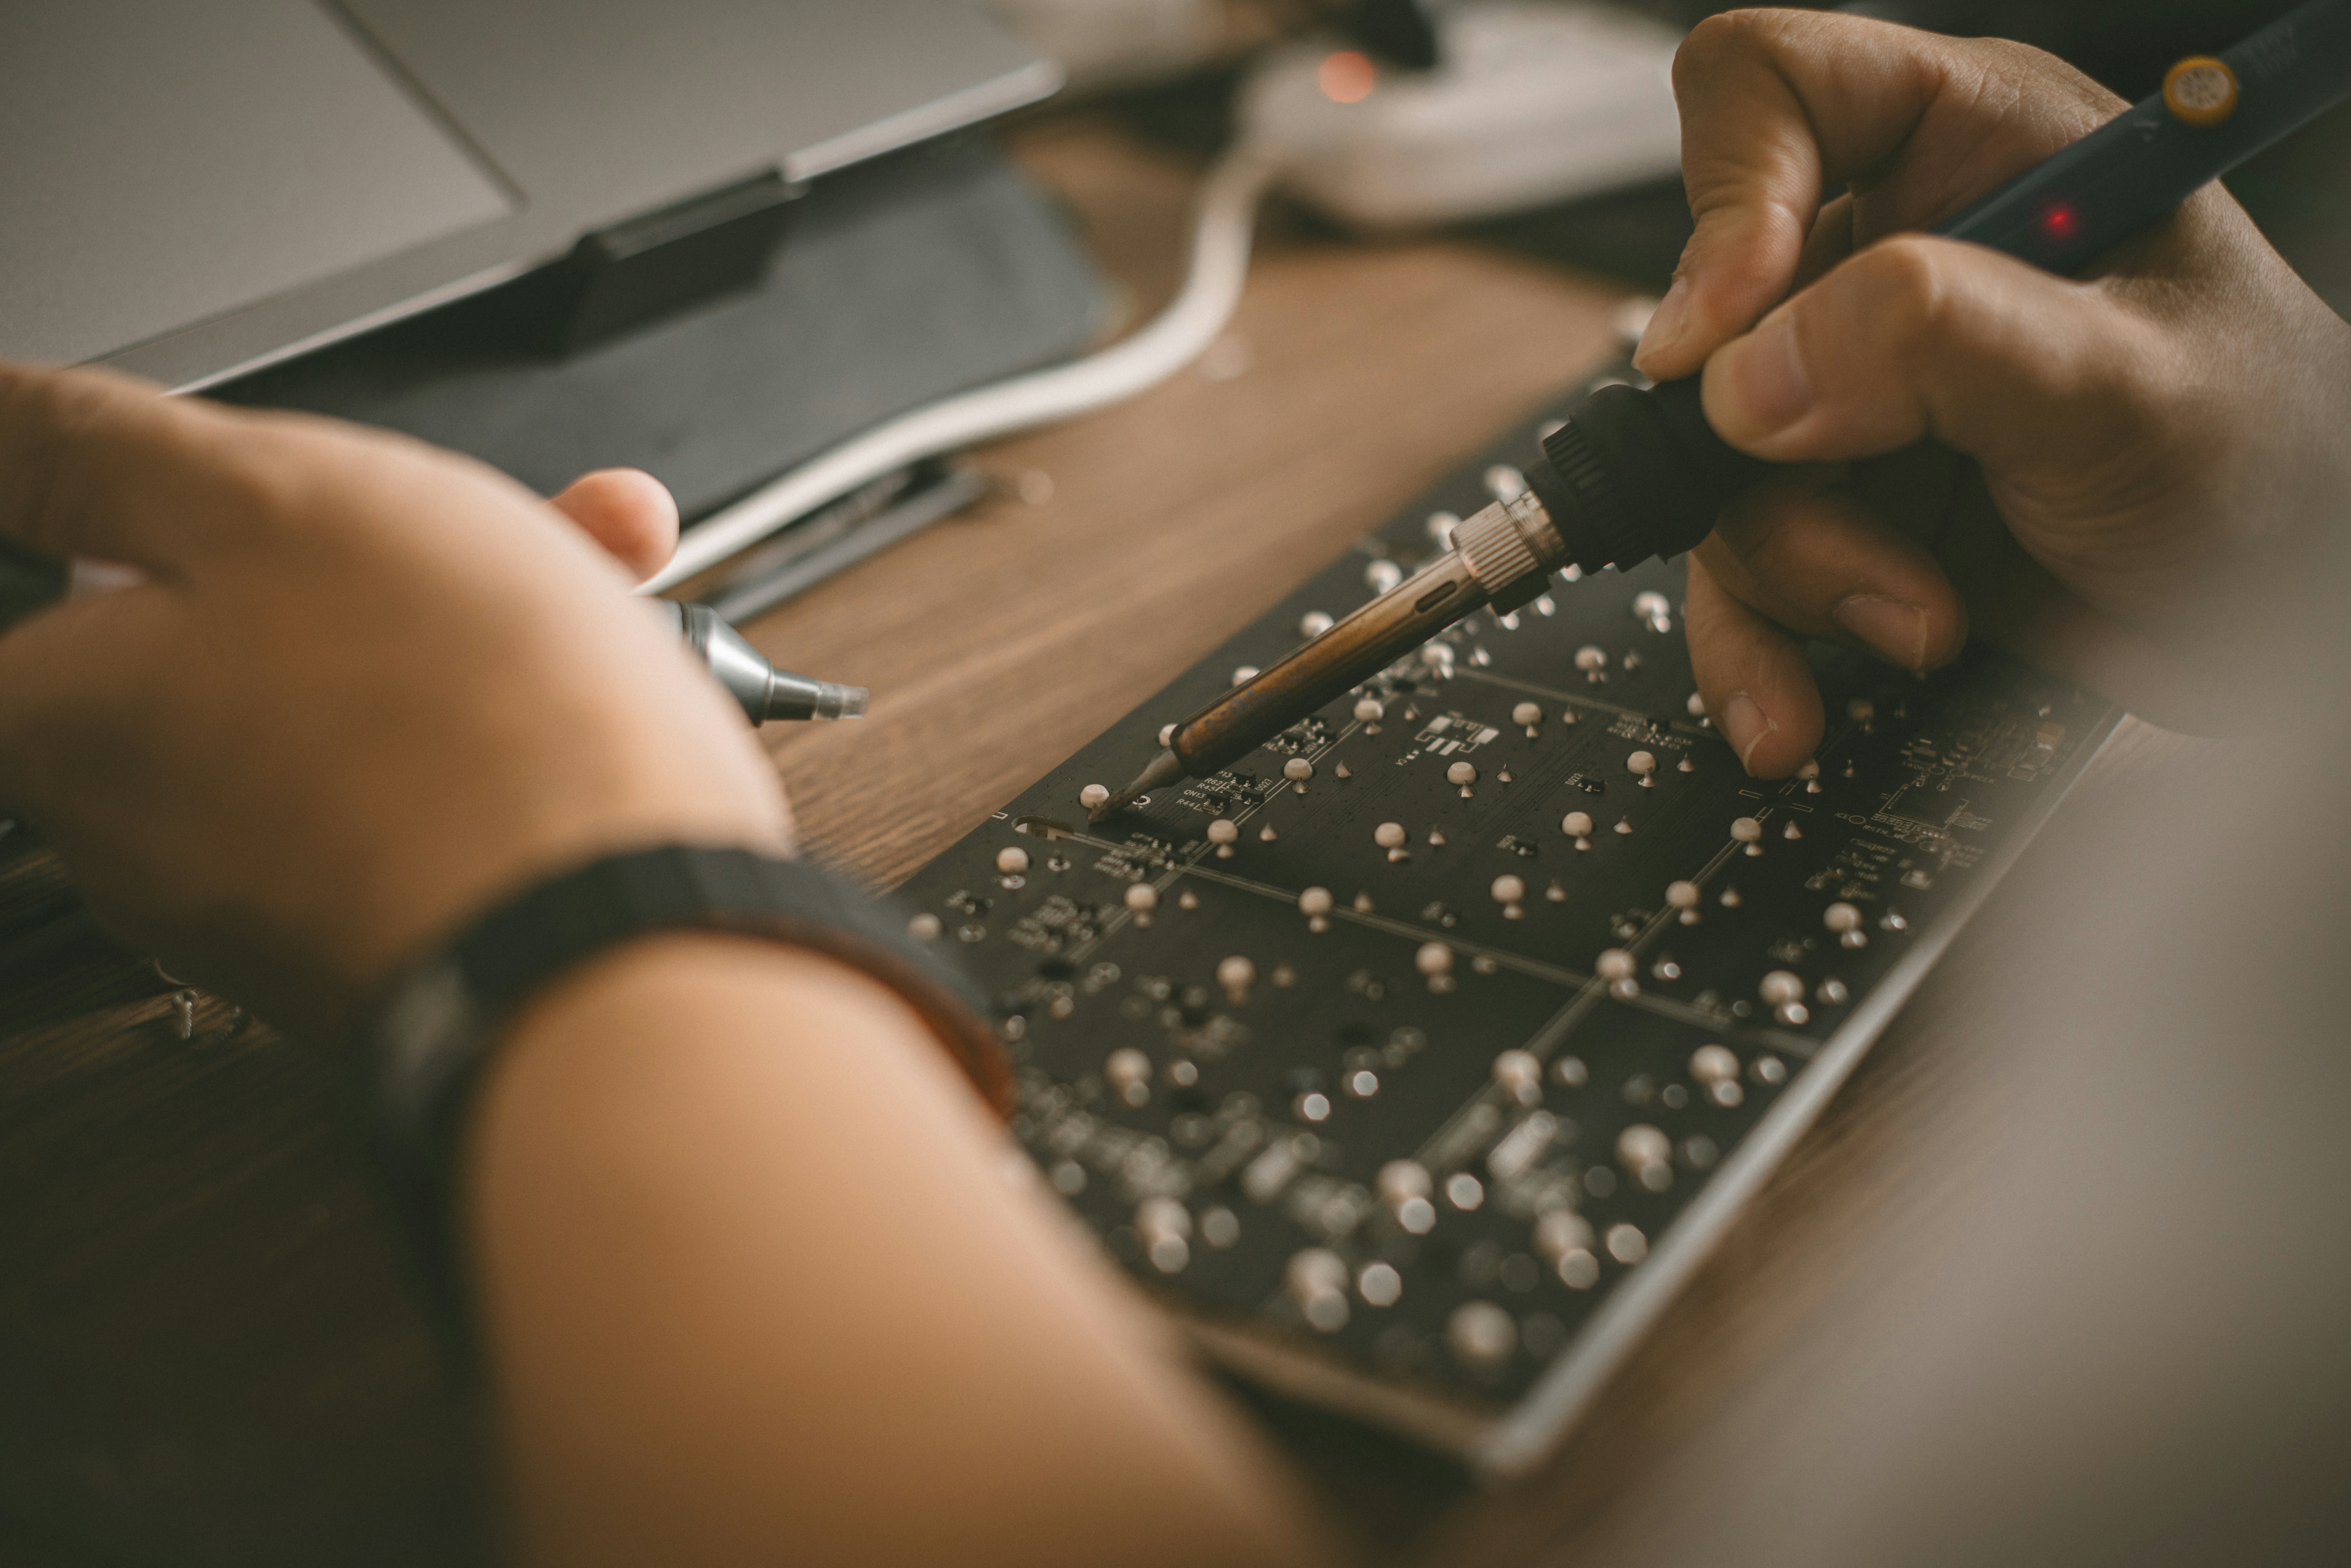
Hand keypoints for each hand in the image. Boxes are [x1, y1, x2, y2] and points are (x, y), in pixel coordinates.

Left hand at [0, 365, 789, 1036]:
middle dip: (362, 556)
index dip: (166, 507)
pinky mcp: (392, 946)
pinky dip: (498, 741)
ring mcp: (272, 905)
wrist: (626, 951)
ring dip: (458, 639)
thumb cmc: (464, 736)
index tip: (261, 492)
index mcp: (55, 719)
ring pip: (348, 711)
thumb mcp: (265, 500)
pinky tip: (593, 708)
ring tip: (593, 598)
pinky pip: (424, 801)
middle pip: (224, 638)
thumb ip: (94, 445)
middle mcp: (137, 835)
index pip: (45, 583)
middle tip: (481, 522)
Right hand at [1635, 9, 2350, 774]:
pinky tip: (1795, 697)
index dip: (1728, 201)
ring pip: (1716, 463)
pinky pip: (1736, 567)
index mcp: (1974, 153)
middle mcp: (1897, 262)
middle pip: (1717, 318)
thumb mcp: (2122, 381)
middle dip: (1765, 448)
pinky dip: (1753, 641)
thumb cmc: (2274, 464)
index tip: (1731, 329)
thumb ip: (1938, 345)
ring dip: (1793, 565)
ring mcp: (1863, 395)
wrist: (2292, 625)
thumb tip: (1753, 375)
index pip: (1773, 94)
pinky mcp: (1851, 507)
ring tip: (1912, 613)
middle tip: (1850, 514)